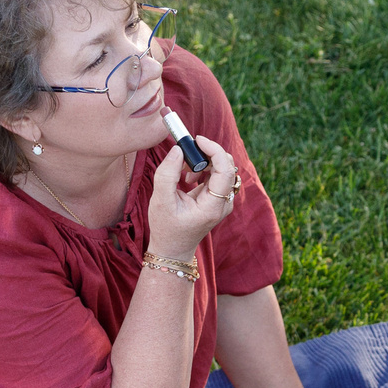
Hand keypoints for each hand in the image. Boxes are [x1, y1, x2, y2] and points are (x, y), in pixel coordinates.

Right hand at [145, 137, 237, 257]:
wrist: (173, 248)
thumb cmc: (166, 227)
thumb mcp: (160, 201)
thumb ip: (167, 173)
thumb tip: (178, 150)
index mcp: (213, 207)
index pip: (225, 170)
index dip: (214, 149)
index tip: (197, 139)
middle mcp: (224, 203)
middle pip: (227, 166)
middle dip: (207, 155)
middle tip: (185, 158)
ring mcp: (224, 201)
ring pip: (223, 168)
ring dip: (203, 162)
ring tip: (184, 175)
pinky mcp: (219, 198)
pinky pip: (217, 174)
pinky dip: (203, 169)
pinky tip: (188, 180)